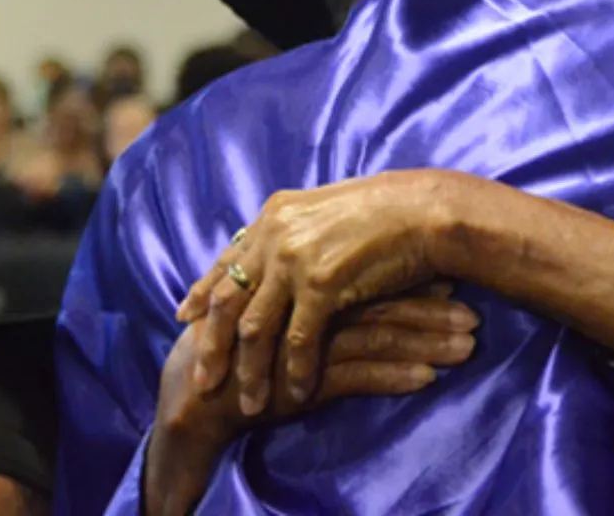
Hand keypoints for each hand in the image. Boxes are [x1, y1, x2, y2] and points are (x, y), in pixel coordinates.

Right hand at [149, 290, 477, 515]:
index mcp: (310, 278)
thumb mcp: (291, 309)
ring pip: (377, 337)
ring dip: (426, 343)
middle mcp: (311, 303)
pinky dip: (392, 378)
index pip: (373, 275)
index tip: (459, 282)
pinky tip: (426, 379)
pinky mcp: (299, 379)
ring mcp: (305, 342)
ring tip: (468, 349)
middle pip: (383, 303)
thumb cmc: (252, 344)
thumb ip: (329, 287)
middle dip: (433, 313)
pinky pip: (355, 377)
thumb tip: (383, 271)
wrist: (201, 390)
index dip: (416, 279)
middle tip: (478, 319)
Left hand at [175, 171, 455, 412]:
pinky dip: (296, 370)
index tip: (186, 319)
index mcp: (274, 215)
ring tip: (249, 403)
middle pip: (228, 302)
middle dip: (212, 346)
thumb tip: (280, 247)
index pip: (227, 263)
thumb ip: (298, 230)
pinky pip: (299, 339)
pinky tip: (296, 394)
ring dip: (251, 371)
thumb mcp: (329, 209)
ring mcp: (295, 260)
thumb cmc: (391, 210)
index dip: (204, 294)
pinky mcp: (322, 284)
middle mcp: (275, 235)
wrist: (427, 211)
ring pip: (256, 328)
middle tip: (204, 382)